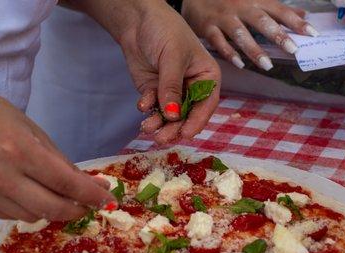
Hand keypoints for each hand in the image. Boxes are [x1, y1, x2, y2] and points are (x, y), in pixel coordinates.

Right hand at [0, 88, 113, 221]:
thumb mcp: (32, 129)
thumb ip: (60, 160)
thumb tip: (90, 184)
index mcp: (18, 149)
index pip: (64, 182)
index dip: (89, 194)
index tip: (105, 199)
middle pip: (50, 208)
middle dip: (75, 210)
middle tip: (86, 205)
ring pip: (31, 216)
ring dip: (50, 210)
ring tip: (54, 195)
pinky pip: (10, 215)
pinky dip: (26, 209)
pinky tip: (26, 193)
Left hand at [119, 4, 220, 143]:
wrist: (137, 21)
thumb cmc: (164, 31)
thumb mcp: (171, 57)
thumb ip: (171, 87)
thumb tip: (171, 115)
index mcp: (206, 77)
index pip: (206, 104)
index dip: (197, 121)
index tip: (185, 134)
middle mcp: (192, 87)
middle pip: (186, 114)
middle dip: (174, 127)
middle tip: (161, 138)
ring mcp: (172, 91)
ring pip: (169, 115)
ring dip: (159, 123)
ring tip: (147, 127)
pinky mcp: (155, 91)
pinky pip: (153, 107)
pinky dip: (148, 109)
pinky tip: (142, 104)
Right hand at [181, 0, 318, 70]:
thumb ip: (277, 8)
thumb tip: (302, 14)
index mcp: (254, 0)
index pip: (279, 10)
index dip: (296, 22)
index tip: (312, 33)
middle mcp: (240, 7)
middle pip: (261, 21)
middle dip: (278, 35)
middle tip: (293, 49)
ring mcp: (223, 18)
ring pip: (240, 34)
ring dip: (254, 50)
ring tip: (267, 65)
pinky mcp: (207, 27)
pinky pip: (218, 42)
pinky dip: (229, 53)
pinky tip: (239, 64)